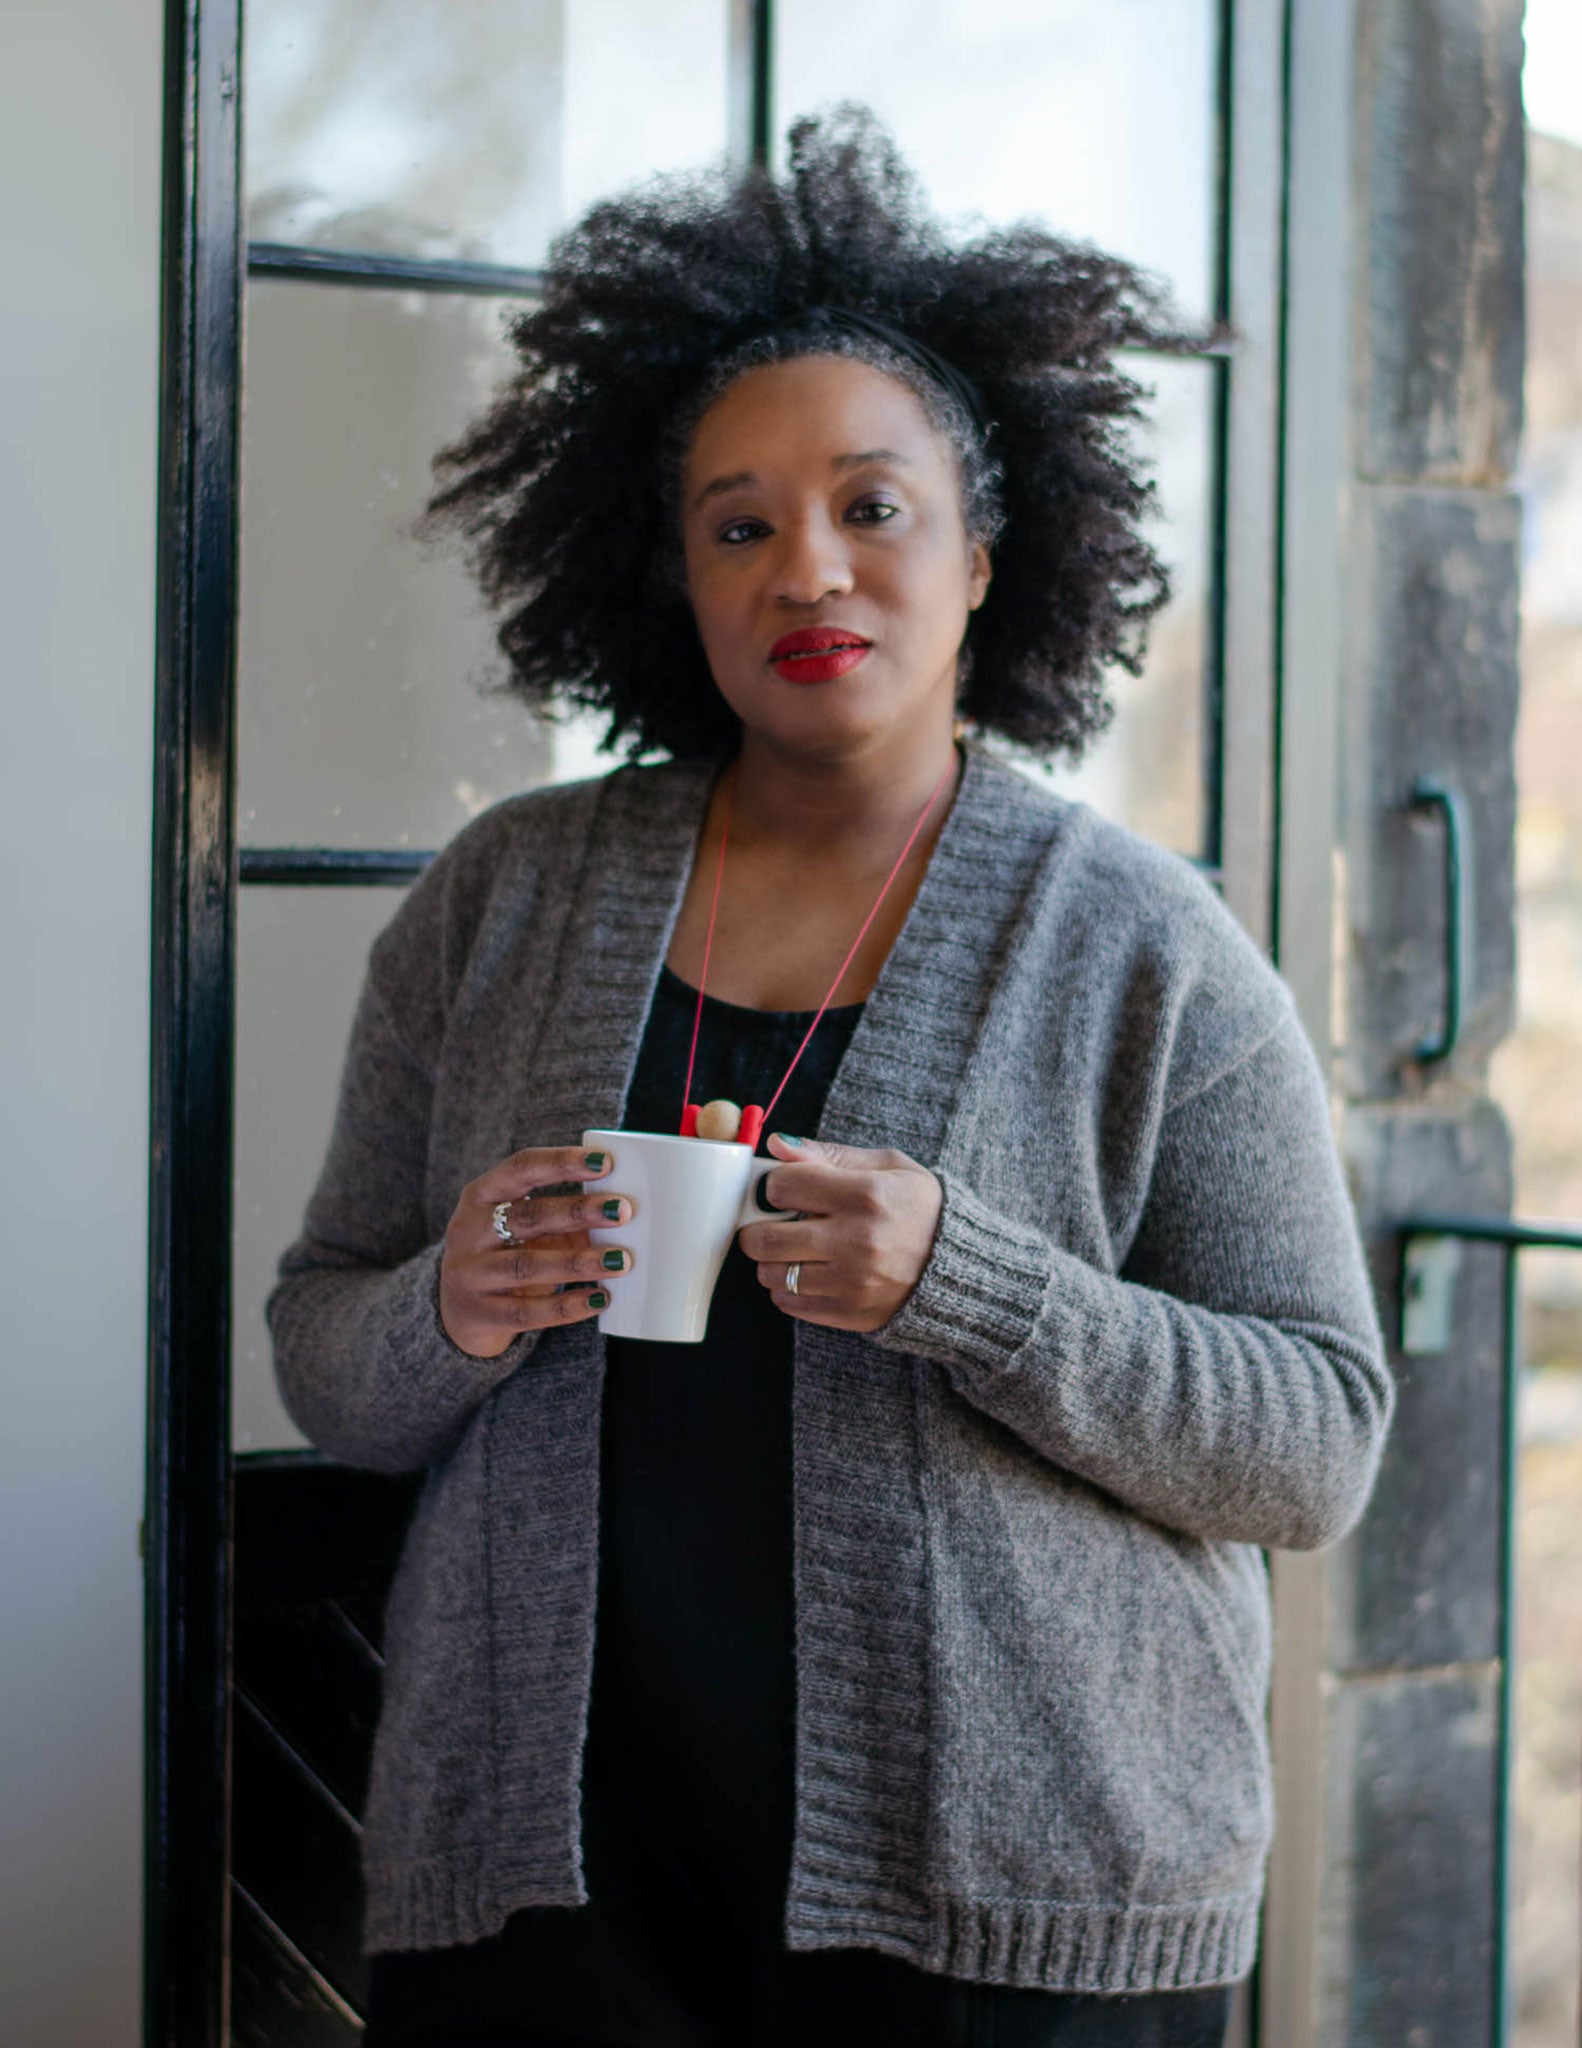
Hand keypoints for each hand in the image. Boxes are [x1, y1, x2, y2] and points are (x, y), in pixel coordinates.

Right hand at [438, 1144, 635, 1358]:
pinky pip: (528, 1312)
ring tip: (620, 1261)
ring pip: (528, 1266)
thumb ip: (564, 1219)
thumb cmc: (504, 1255)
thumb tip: (622, 1214)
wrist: (455, 1313)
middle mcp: (468, 1231)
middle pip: (528, 1216)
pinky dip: (567, 1306)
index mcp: (480, 1196)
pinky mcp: (480, 1314)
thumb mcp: (524, 1230)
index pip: (521, 1168)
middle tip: (623, 1211)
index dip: (562, 1163)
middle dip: (578, 1211)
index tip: (605, 1162)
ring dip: (578, 1262)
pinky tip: (599, 1299)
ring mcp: (470, 1274)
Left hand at [735, 1133, 942, 1332]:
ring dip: (771, 1260)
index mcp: (865, 1195)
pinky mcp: (851, 1313)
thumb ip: (829, 1155)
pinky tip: (808, 1273)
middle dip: (757, 1227)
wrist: (961, 1265)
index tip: (785, 1189)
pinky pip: (790, 1304)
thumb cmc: (920, 1208)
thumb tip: (776, 1145)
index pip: (782, 1186)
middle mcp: (857, 1241)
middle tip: (769, 1222)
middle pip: (765, 1238)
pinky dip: (787, 1289)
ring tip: (793, 1249)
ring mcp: (853, 1283)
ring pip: (772, 1274)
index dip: (775, 1185)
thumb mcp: (887, 1166)